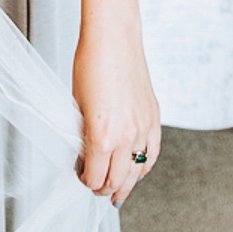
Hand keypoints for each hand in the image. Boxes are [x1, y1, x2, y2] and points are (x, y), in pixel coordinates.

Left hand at [72, 22, 160, 208]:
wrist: (114, 39)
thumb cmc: (90, 64)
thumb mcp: (78, 106)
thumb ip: (83, 135)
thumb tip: (84, 155)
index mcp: (102, 136)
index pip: (93, 177)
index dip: (84, 182)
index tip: (80, 176)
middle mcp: (126, 137)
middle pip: (116, 182)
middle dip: (103, 189)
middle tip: (95, 187)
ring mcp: (143, 129)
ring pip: (136, 173)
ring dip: (125, 185)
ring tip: (117, 192)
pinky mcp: (154, 119)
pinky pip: (152, 154)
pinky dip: (143, 167)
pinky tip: (136, 171)